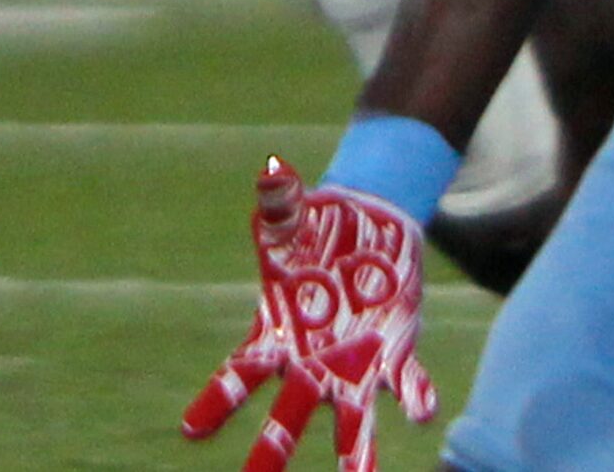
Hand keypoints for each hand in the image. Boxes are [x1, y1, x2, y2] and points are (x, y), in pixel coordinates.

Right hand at [182, 157, 435, 471]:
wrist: (367, 223)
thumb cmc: (316, 226)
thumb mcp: (293, 215)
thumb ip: (279, 202)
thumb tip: (273, 170)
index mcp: (277, 333)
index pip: (239, 375)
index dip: (216, 401)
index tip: (190, 430)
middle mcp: (312, 361)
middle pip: (287, 416)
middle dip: (272, 452)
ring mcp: (353, 362)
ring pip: (350, 419)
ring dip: (356, 453)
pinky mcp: (394, 349)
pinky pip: (404, 381)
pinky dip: (414, 396)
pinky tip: (423, 412)